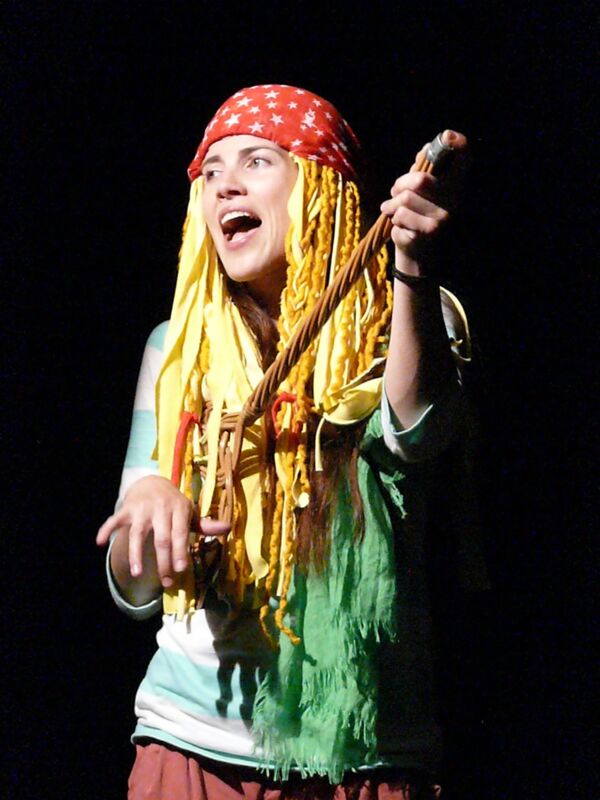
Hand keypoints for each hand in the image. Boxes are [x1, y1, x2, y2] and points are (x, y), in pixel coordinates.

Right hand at [96, 475, 229, 592]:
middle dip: (164, 561)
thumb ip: (205, 525)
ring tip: (137, 574)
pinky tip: (99, 543)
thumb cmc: (174, 505)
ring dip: (136, 553)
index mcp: (179, 509)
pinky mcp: (127, 510)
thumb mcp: (189, 513)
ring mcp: (142, 509)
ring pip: (138, 533)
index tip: (182, 569)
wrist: (152, 483)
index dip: (181, 551)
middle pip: (162, 538)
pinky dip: (106, 530)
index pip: (181, 534)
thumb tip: (228, 528)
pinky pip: (115, 520)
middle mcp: (161, 508)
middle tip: (167, 581)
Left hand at [380, 129, 467, 268]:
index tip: (448, 136)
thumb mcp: (424, 196)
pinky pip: (398, 220)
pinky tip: (401, 230)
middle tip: (394, 194)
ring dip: (391, 208)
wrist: (419, 257)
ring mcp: (442, 220)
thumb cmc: (419, 219)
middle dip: (398, 186)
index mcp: (455, 188)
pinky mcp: (427, 235)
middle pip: (419, 180)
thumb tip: (426, 148)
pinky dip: (393, 224)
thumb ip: (424, 172)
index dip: (458, 144)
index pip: (465, 160)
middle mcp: (453, 203)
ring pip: (404, 201)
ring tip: (393, 213)